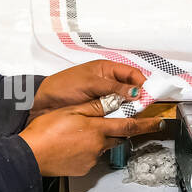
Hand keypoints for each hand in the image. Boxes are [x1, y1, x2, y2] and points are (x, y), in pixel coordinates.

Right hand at [18, 102, 164, 176]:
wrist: (30, 156)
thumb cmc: (46, 131)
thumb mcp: (71, 111)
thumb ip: (95, 106)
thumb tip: (115, 100)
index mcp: (96, 129)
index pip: (128, 125)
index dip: (146, 124)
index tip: (159, 122)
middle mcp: (98, 146)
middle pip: (117, 136)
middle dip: (119, 130)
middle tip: (113, 122)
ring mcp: (91, 159)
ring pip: (103, 146)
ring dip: (100, 139)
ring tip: (80, 134)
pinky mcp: (83, 168)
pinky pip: (92, 157)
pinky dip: (87, 150)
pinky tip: (73, 145)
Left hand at [29, 61, 146, 121]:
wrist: (42, 103)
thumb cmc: (62, 87)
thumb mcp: (89, 84)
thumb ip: (113, 87)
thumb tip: (135, 92)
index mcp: (106, 69)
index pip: (132, 74)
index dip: (142, 83)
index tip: (148, 95)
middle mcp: (107, 82)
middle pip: (130, 89)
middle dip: (137, 98)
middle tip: (142, 108)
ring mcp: (103, 97)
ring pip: (124, 103)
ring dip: (128, 109)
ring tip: (132, 116)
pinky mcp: (98, 110)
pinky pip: (114, 113)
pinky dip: (118, 117)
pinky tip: (120, 122)